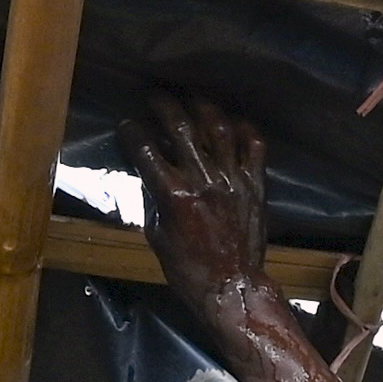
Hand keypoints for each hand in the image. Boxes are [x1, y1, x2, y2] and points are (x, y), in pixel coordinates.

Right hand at [135, 91, 280, 317]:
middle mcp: (203, 180)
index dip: (132, 132)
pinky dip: (245, 130)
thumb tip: (150, 173)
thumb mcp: (157, 234)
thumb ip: (153, 199)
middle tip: (156, 96)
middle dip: (165, 107)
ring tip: (194, 100)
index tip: (127, 124)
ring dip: (204, 109)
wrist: (232, 285)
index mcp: (173, 195)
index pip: (146, 150)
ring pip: (219, 129)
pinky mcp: (256, 185)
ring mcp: (233, 179)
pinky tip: (235, 122)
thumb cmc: (187, 269)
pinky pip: (254, 147)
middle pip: (182, 129)